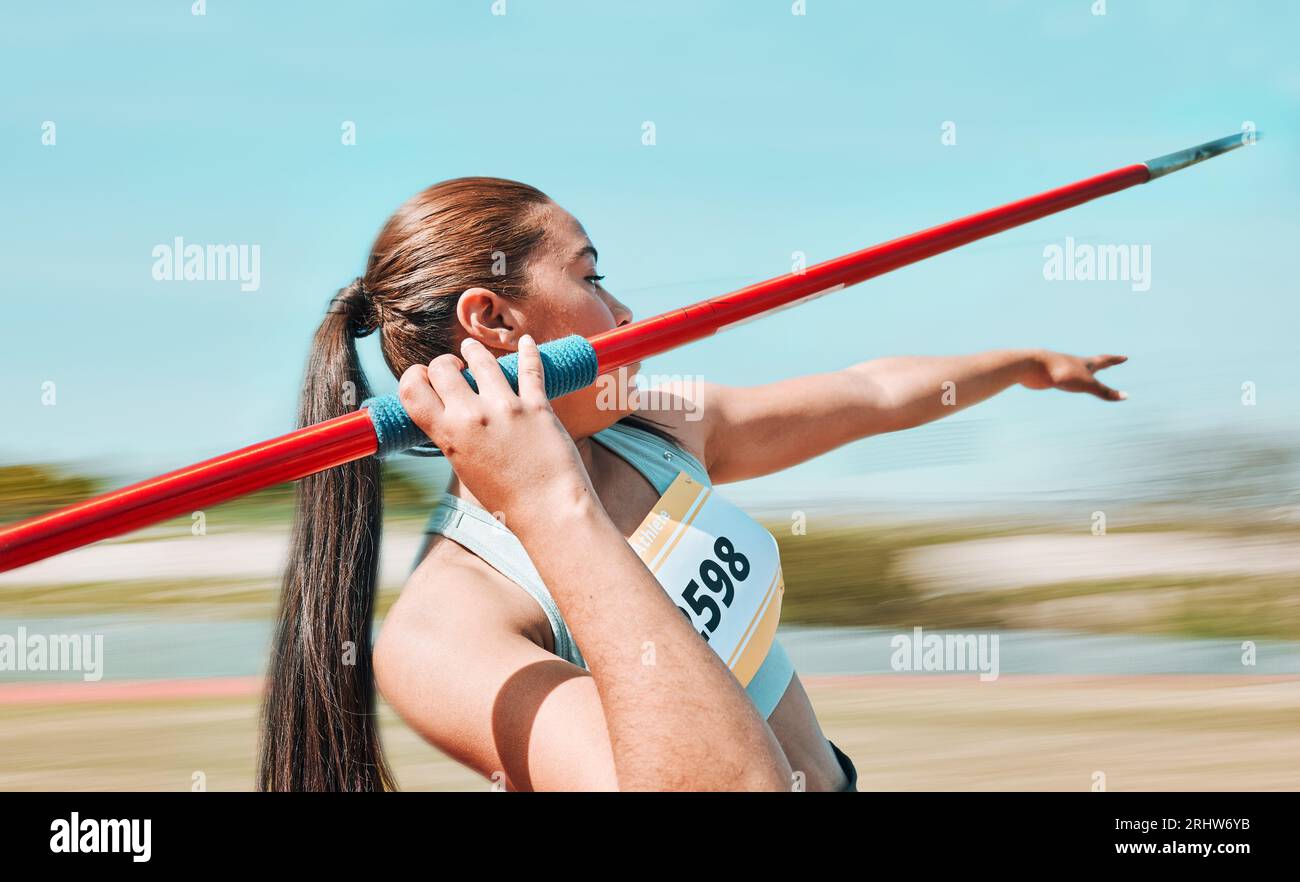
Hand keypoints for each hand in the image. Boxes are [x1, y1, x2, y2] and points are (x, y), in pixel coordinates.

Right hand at [397, 335, 598, 523]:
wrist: (549, 512)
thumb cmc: (507, 500)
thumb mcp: (466, 469)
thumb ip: (455, 438)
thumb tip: (450, 414)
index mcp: (448, 436)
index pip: (412, 389)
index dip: (414, 377)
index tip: (425, 378)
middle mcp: (473, 417)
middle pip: (443, 368)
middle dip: (444, 364)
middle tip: (454, 370)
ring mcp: (506, 408)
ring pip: (482, 359)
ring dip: (474, 352)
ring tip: (472, 351)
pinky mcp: (537, 405)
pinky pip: (530, 367)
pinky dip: (528, 351)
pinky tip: (527, 342)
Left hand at [1020, 351, 1127, 400]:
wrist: (1033, 367)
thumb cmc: (1062, 373)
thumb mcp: (1087, 384)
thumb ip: (1105, 392)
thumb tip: (1126, 397)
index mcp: (1086, 363)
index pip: (1105, 360)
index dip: (1116, 360)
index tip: (1125, 357)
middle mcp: (1075, 364)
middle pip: (1092, 364)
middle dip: (1103, 364)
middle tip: (1109, 362)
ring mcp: (1063, 370)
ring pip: (1076, 371)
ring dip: (1084, 371)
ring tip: (1088, 372)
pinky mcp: (1051, 377)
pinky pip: (1062, 379)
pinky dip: (1068, 380)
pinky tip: (1063, 381)